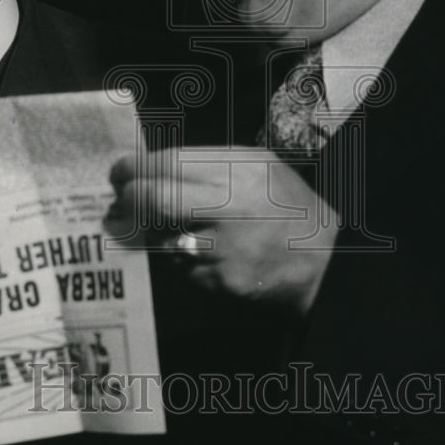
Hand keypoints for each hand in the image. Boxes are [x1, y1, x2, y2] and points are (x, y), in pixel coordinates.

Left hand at [105, 147, 337, 315]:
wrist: (325, 259)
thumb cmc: (284, 204)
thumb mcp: (255, 165)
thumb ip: (205, 164)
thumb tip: (147, 167)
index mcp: (240, 169)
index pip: (168, 163)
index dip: (133, 168)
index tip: (119, 172)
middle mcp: (232, 206)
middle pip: (156, 199)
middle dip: (129, 200)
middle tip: (121, 200)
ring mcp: (226, 248)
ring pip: (161, 237)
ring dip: (149, 232)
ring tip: (156, 224)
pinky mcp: (222, 282)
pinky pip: (180, 268)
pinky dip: (176, 260)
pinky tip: (192, 252)